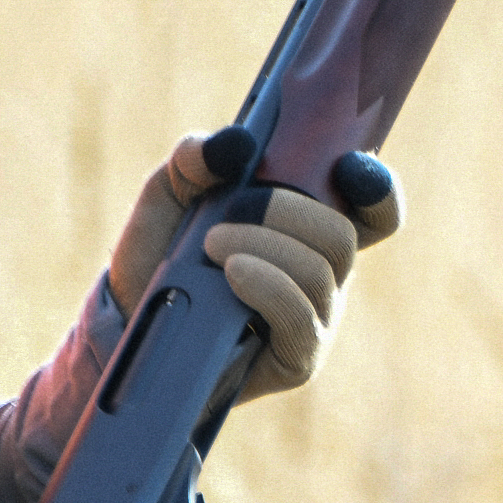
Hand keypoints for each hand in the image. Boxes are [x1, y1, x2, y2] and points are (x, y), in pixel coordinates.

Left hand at [106, 129, 406, 401]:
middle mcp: (323, 274)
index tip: (346, 164)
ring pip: (320, 273)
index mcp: (310, 231)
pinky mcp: (297, 359)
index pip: (373, 211)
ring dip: (263, 247)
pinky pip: (302, 320)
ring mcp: (315, 319)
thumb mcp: (170, 191)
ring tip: (210, 245)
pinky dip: (268, 286)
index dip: (377, 188)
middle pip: (344, 236)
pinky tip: (232, 274)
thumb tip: (238, 143)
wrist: (125, 320)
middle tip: (230, 211)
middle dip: (288, 212)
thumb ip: (196, 157)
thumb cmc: (160, 252)